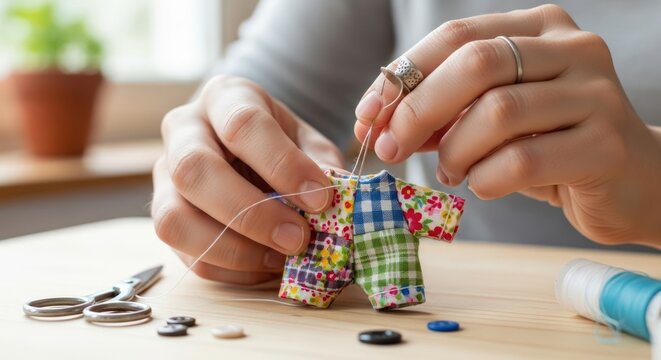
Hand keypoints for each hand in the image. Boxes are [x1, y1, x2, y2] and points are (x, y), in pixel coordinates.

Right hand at [152, 75, 343, 283]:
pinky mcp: (165, 219)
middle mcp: (183, 132)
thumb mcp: (308, 143)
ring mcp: (165, 177)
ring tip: (282, 257)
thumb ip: (321, 165)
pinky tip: (267, 263)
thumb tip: (335, 199)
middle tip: (298, 238)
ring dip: (234, 249)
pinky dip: (233, 269)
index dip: (282, 164)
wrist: (247, 152)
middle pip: (194, 170)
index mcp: (224, 98)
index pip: (242, 124)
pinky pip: (188, 255)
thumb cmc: (281, 144)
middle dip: (250, 212)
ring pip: (174, 219)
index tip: (321, 197)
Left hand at [354, 5, 660, 246]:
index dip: (402, 76)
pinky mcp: (605, 145)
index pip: (456, 36)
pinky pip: (523, 161)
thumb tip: (377, 121)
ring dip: (455, 151)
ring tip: (450, 172)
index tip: (367, 116)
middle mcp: (572, 49)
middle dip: (417, 110)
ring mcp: (595, 93)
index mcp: (538, 29)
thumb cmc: (549, 144)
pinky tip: (481, 185)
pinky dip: (485, 179)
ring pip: (498, 112)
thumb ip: (442, 112)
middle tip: (391, 148)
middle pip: (475, 64)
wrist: (629, 181)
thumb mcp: (490, 119)